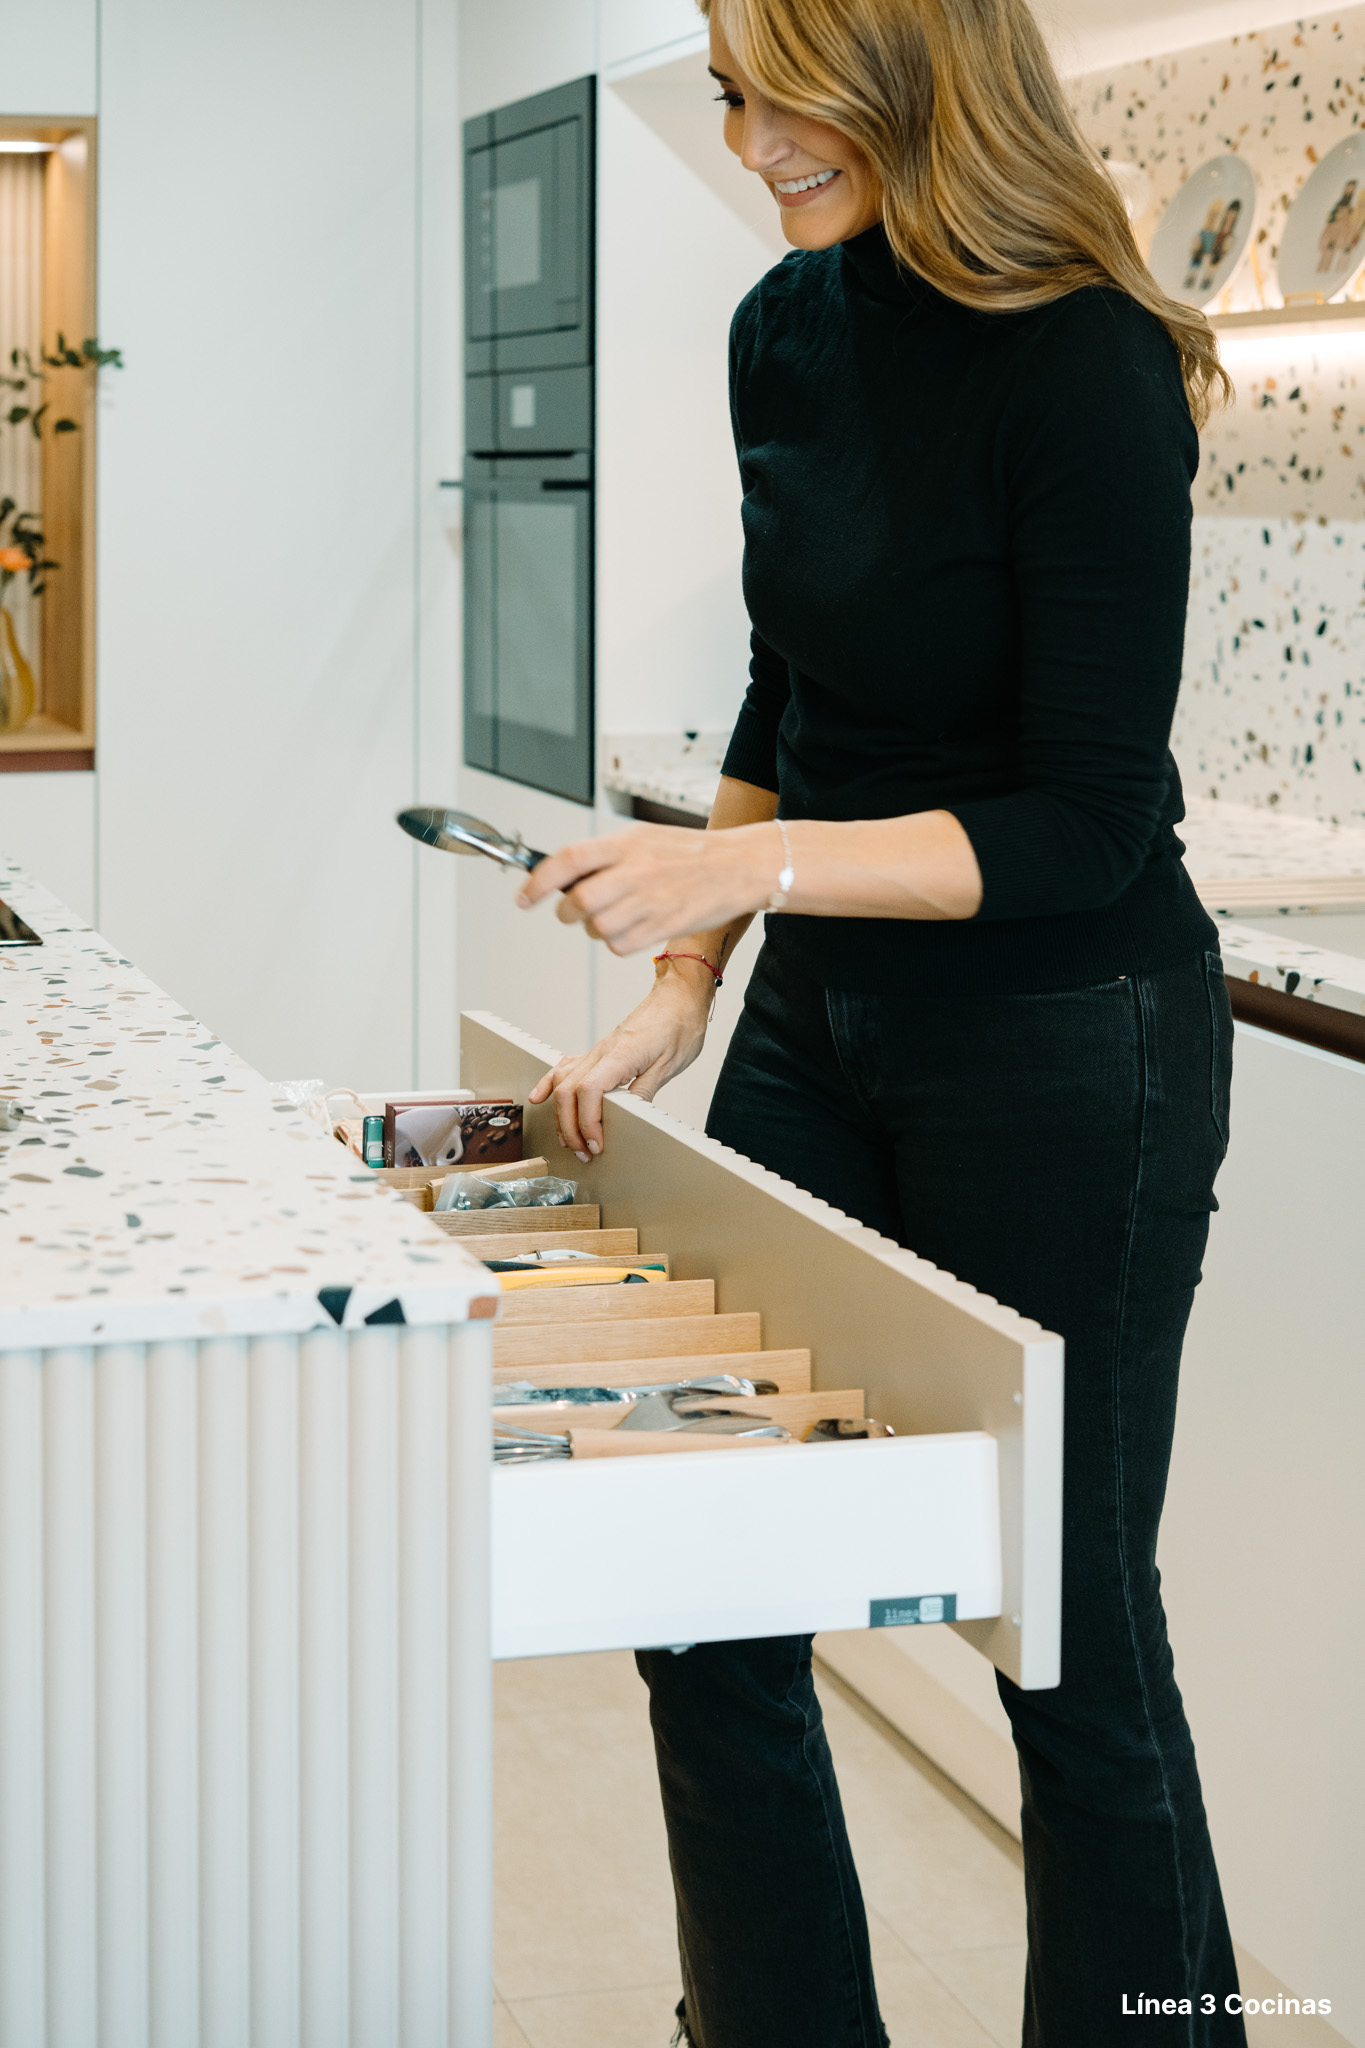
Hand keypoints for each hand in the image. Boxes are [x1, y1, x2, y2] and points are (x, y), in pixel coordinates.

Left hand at [517, 822, 773, 956]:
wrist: (738, 867)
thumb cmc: (689, 852)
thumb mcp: (643, 837)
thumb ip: (604, 854)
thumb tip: (565, 874)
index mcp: (624, 844)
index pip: (567, 861)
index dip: (538, 881)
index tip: (524, 897)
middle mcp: (633, 872)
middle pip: (577, 902)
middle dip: (566, 912)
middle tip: (572, 911)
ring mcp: (648, 902)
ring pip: (596, 929)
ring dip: (595, 928)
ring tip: (614, 915)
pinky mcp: (662, 928)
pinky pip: (619, 947)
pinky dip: (618, 943)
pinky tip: (633, 928)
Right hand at [527, 966, 713, 1159]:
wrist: (679, 997)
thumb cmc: (679, 1025)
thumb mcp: (670, 1065)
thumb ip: (644, 1091)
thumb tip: (629, 1116)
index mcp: (620, 1055)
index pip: (589, 1091)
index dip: (587, 1122)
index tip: (596, 1143)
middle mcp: (601, 1052)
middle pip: (567, 1092)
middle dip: (570, 1127)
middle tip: (584, 1151)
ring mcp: (596, 1050)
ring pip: (561, 1083)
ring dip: (560, 1115)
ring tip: (570, 1139)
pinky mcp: (598, 1051)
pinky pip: (564, 1067)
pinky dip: (548, 1084)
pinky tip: (539, 1098)